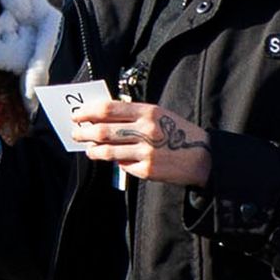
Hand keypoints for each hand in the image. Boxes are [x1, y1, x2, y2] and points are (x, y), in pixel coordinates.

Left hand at [80, 99, 213, 186]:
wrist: (202, 157)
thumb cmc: (176, 132)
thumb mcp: (158, 114)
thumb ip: (133, 114)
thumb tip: (102, 117)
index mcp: (147, 112)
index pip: (108, 109)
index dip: (88, 112)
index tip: (78, 115)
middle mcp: (145, 131)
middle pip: (102, 131)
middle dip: (84, 132)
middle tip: (77, 133)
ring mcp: (145, 152)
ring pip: (107, 151)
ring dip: (93, 150)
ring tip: (89, 149)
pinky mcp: (146, 170)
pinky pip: (122, 165)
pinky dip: (115, 162)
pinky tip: (113, 159)